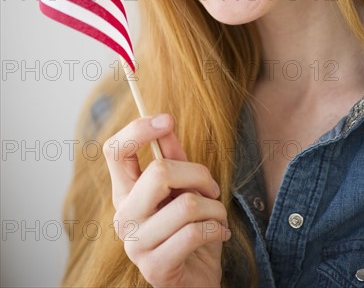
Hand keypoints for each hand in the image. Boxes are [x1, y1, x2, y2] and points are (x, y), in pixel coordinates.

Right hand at [103, 113, 230, 286]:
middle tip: (212, 188)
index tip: (167, 119)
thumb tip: (166, 125)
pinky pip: (194, 233)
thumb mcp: (184, 190)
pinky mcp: (154, 268)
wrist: (197, 279)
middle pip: (158, 172)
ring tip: (218, 215)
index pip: (114, 151)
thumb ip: (174, 160)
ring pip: (185, 204)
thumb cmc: (191, 230)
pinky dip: (217, 228)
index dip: (138, 129)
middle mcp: (123, 216)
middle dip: (198, 174)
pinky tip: (220, 233)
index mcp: (126, 193)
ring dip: (214, 207)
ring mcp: (135, 244)